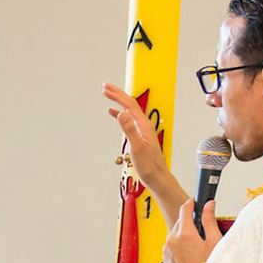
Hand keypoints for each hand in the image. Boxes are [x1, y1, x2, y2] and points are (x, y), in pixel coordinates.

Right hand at [105, 83, 182, 200]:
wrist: (157, 176)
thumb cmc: (148, 165)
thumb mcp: (136, 147)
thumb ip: (129, 129)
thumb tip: (121, 113)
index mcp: (143, 124)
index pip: (129, 104)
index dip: (117, 95)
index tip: (106, 89)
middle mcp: (143, 124)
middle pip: (129, 104)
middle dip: (117, 94)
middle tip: (105, 86)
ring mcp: (142, 129)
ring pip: (128, 110)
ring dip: (118, 101)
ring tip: (108, 95)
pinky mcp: (139, 135)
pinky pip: (128, 120)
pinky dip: (119, 114)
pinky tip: (113, 114)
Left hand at [164, 199, 220, 262]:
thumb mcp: (214, 243)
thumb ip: (210, 221)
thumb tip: (209, 206)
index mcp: (184, 235)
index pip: (185, 210)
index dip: (191, 204)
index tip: (195, 201)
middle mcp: (172, 241)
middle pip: (180, 222)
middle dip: (190, 221)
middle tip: (203, 227)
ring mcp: (167, 251)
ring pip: (175, 234)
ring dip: (185, 233)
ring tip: (198, 243)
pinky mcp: (166, 259)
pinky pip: (172, 245)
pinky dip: (180, 244)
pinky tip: (191, 252)